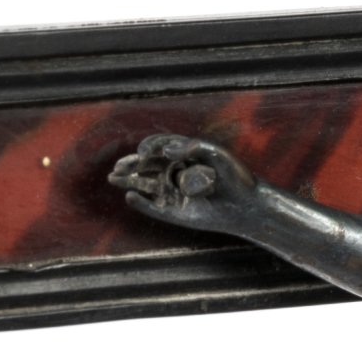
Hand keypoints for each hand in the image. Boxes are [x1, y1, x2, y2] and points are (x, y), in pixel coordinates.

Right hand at [108, 132, 257, 227]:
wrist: (248, 206)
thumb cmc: (236, 177)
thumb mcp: (216, 154)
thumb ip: (192, 147)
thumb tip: (165, 149)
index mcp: (184, 156)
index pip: (159, 148)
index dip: (149, 148)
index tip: (145, 152)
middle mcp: (175, 173)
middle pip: (147, 167)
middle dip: (131, 165)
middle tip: (118, 166)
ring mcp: (173, 193)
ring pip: (146, 185)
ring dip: (129, 181)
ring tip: (113, 178)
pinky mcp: (175, 213)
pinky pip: (153, 208)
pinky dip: (141, 203)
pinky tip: (129, 197)